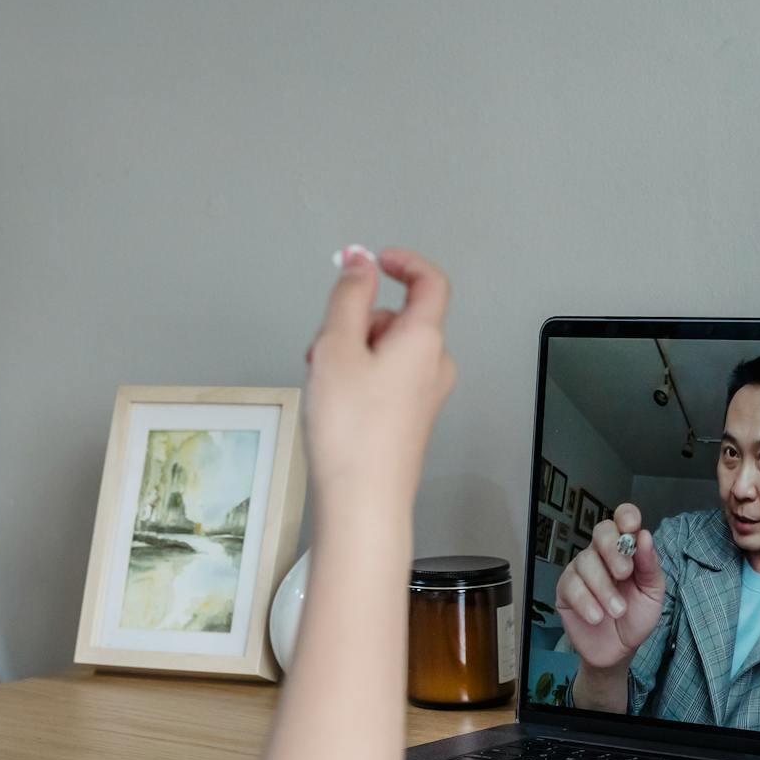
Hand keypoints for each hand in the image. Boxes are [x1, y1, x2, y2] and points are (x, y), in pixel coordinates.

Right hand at [303, 247, 455, 515]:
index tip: (372, 261)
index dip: (404, 262)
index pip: (430, 282)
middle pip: (400, 319)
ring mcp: (425, 395)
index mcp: (424, 340)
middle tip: (325, 345)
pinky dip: (360, 378)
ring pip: (389, 351)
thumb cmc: (351, 429)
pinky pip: (388, 380)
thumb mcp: (337, 346)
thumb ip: (348, 295)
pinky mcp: (411, 420)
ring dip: (354, 352)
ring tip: (324, 382)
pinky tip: (335, 403)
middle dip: (359, 321)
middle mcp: (434, 365)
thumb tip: (360, 260)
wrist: (363, 500)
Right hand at [555, 503, 664, 669]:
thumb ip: (650, 566)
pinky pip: (571, 586)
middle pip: (601, 532)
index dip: (625, 517)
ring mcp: (580, 570)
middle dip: (614, 550)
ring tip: (618, 611)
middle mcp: (601, 554)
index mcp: (626, 550)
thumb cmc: (636, 616)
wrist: (619, 650)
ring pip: (586, 561)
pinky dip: (586, 602)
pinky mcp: (565, 590)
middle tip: (625, 574)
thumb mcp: (652, 593)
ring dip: (604, 588)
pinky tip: (597, 617)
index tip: (632, 527)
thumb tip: (644, 536)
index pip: (622, 520)